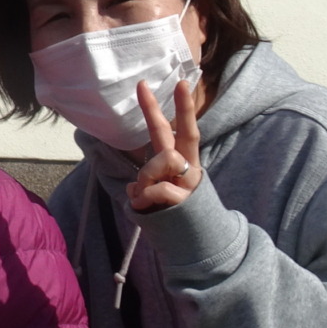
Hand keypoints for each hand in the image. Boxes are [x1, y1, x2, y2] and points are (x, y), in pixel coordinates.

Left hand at [127, 79, 202, 213]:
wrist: (192, 245)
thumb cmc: (170, 214)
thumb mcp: (157, 193)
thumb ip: (147, 182)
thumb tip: (134, 188)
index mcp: (182, 163)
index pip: (177, 131)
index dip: (176, 109)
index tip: (174, 82)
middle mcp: (190, 169)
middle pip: (188, 134)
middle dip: (184, 108)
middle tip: (182, 83)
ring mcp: (189, 183)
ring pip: (165, 158)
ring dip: (146, 176)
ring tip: (143, 195)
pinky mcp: (185, 199)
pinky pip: (157, 188)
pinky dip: (144, 197)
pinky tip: (144, 207)